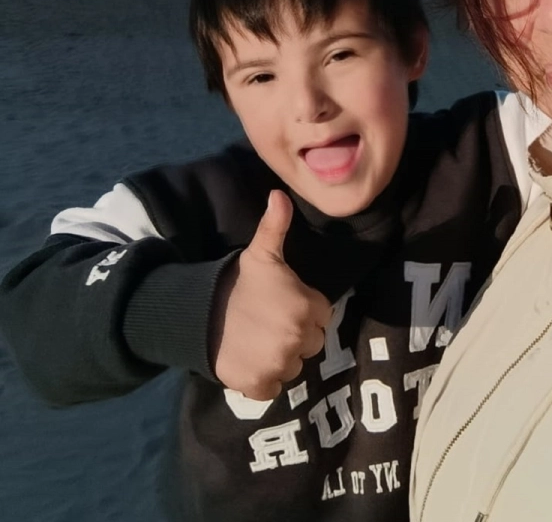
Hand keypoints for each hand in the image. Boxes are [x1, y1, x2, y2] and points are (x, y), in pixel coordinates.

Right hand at [210, 189, 332, 399]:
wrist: (195, 313)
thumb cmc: (237, 281)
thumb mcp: (261, 252)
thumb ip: (276, 225)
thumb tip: (280, 194)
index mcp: (309, 306)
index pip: (323, 316)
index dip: (305, 310)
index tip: (285, 305)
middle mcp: (300, 337)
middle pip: (312, 344)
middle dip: (296, 335)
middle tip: (270, 324)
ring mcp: (280, 363)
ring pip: (294, 367)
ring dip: (281, 358)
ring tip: (258, 341)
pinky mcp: (259, 384)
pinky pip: (273, 389)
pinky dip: (263, 381)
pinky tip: (250, 361)